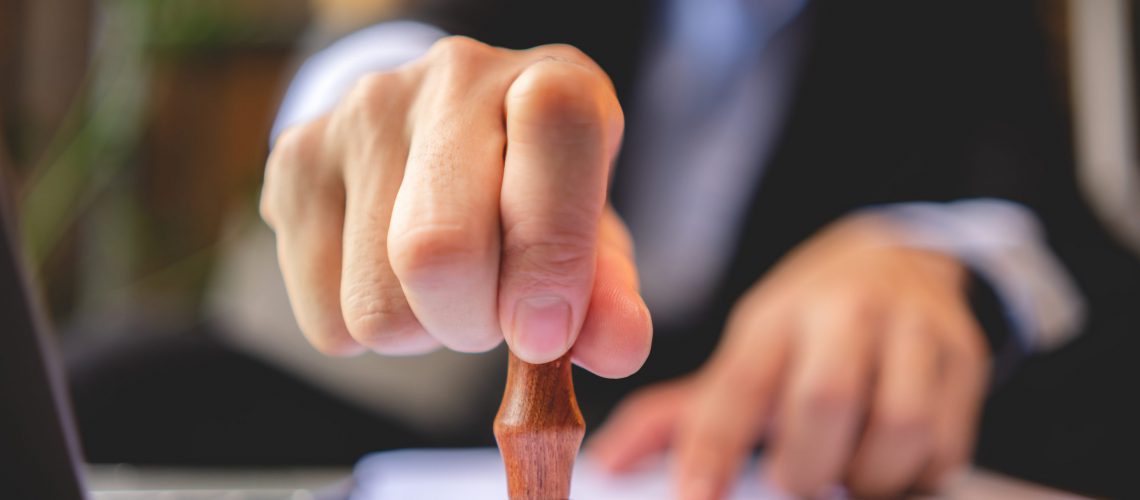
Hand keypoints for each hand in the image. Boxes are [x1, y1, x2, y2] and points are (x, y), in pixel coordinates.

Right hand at [259, 37, 650, 375]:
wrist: (435, 141)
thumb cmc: (532, 198)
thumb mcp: (588, 234)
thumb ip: (610, 293)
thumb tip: (618, 349)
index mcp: (550, 82)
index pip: (554, 137)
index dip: (551, 255)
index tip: (544, 333)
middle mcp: (453, 78)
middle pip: (438, 249)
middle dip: (473, 324)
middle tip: (492, 316)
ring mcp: (361, 115)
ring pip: (378, 306)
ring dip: (422, 332)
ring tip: (443, 288)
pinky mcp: (294, 162)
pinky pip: (327, 320)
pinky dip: (367, 333)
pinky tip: (390, 277)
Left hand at [589, 214, 990, 497]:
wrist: (901, 265)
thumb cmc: (808, 330)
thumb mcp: (745, 355)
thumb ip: (680, 415)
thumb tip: (608, 464)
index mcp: (774, 317)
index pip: (737, 385)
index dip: (714, 450)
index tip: (696, 499)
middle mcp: (844, 313)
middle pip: (824, 399)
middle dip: (804, 466)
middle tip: (794, 481)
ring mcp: (912, 332)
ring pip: (897, 425)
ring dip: (867, 474)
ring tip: (846, 471)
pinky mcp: (966, 360)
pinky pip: (946, 442)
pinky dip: (915, 471)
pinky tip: (891, 461)